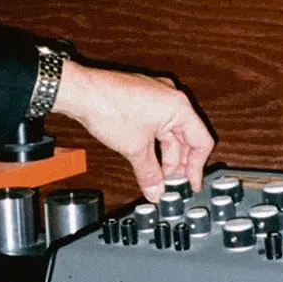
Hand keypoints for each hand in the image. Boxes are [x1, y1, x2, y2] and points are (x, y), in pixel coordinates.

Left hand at [54, 60, 213, 199]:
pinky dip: (154, 142)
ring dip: (164, 155)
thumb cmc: (108, 108)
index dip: (197, 167)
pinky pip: (156, 122)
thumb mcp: (135, 149)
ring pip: (169, 131)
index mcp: (179, 107)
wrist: (81, 92)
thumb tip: (156, 190)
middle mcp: (171, 97)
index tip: (190, 184)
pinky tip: (147, 158)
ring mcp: (156, 95)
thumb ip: (150, 174)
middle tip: (171, 184)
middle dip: (178, 164)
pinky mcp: (142, 96)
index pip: (201, 142)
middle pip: (185, 137)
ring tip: (157, 176)